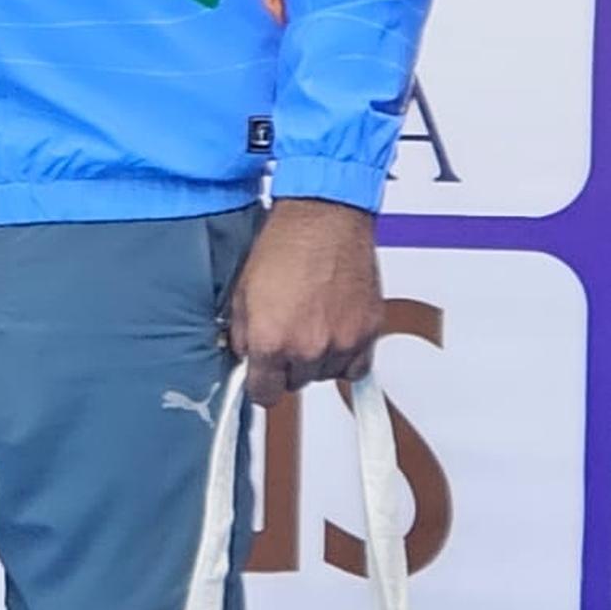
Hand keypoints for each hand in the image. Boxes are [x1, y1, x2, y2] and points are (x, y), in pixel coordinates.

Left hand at [230, 199, 381, 406]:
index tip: (263, 378)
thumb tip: (245, 356)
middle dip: (288, 364)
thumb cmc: (286, 243)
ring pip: (326, 375)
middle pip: (296, 384)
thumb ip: (242, 334)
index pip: (264, 394)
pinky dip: (347, 355)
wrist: (324, 215)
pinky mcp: (368, 331)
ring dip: (318, 358)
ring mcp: (342, 341)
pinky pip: (358, 366)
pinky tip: (335, 331)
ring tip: (312, 321)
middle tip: (288, 333)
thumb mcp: (243, 290)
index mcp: (271, 340)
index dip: (261, 384)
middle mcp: (308, 347)